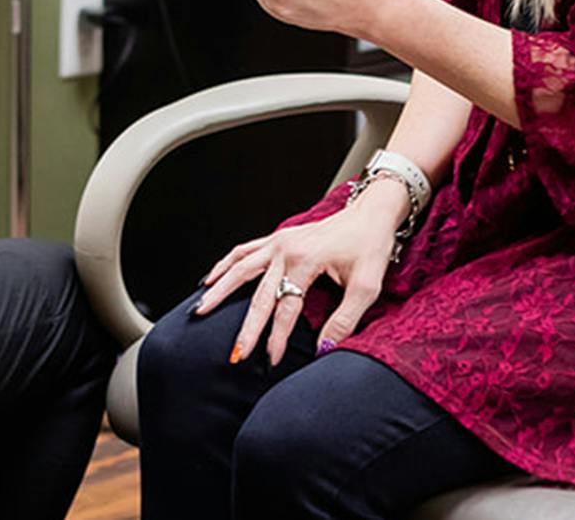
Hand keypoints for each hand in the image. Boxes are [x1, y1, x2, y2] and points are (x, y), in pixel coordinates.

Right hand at [194, 198, 400, 365]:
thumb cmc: (370, 246)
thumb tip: (323, 349)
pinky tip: (211, 277)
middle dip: (247, 328)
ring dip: (220, 290)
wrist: (372, 213)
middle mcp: (286, 249)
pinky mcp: (279, 238)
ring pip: (240, 269)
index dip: (276, 338)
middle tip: (235, 353)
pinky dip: (226, 264)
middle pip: (259, 295)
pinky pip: (244, 251)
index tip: (270, 360)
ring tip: (201, 310)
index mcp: (305, 260)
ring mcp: (279, 241)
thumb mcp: (366, 287)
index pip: (285, 309)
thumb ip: (344, 320)